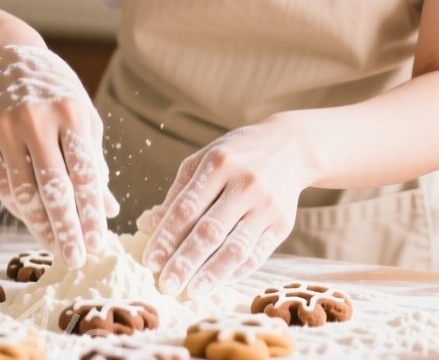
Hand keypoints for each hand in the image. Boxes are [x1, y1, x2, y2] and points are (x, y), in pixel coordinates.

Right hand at [0, 44, 118, 264]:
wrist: (5, 57)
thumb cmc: (55, 92)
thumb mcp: (82, 116)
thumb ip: (94, 161)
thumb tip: (108, 209)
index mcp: (70, 112)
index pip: (84, 174)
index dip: (91, 213)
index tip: (99, 243)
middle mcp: (36, 120)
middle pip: (53, 188)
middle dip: (67, 229)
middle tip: (76, 259)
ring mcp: (5, 129)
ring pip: (23, 191)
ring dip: (40, 225)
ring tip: (55, 247)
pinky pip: (2, 184)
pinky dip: (19, 208)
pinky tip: (34, 222)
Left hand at [137, 119, 313, 293]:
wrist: (292, 146)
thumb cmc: (238, 155)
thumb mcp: (205, 160)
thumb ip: (178, 193)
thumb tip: (146, 225)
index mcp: (219, 163)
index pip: (187, 207)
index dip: (166, 237)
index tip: (150, 262)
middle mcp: (245, 183)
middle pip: (210, 231)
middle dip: (185, 262)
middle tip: (166, 286)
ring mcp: (267, 205)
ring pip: (236, 247)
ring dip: (212, 274)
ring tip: (193, 292)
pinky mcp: (283, 223)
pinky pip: (258, 254)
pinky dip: (236, 271)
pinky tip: (218, 281)